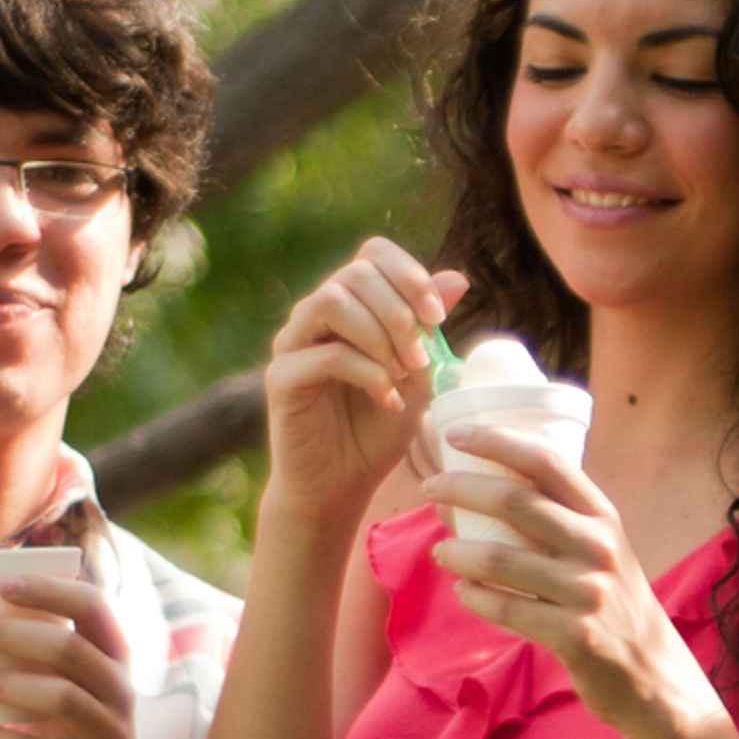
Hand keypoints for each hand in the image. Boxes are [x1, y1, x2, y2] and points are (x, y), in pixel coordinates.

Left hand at [0, 575, 157, 738]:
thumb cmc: (77, 723)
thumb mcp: (76, 682)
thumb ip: (44, 651)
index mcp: (115, 656)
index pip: (93, 605)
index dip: (49, 590)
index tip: (2, 585)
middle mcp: (119, 690)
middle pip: (68, 648)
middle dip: (10, 634)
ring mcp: (108, 733)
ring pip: (59, 698)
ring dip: (6, 683)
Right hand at [258, 238, 467, 528]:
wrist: (340, 485)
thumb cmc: (377, 429)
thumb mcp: (419, 375)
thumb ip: (429, 327)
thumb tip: (456, 278)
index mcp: (349, 305)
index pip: (373, 253)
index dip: (409, 274)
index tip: (437, 317)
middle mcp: (315, 315)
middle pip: (355, 273)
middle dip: (400, 313)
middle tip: (421, 359)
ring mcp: (293, 343)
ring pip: (332, 301)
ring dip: (381, 336)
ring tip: (403, 375)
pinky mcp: (282, 378)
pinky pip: (326, 355)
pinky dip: (368, 373)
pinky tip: (388, 399)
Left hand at [424, 425, 724, 738]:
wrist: (652, 671)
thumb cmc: (612, 602)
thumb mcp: (600, 550)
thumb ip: (554, 521)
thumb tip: (470, 494)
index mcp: (603, 516)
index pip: (546, 461)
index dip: (496, 441)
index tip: (454, 434)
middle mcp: (599, 546)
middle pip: (515, 501)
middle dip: (461, 488)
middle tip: (429, 488)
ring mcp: (588, 592)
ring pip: (501, 560)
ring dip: (457, 552)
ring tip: (440, 552)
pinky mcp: (575, 636)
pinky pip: (507, 610)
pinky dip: (476, 598)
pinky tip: (463, 592)